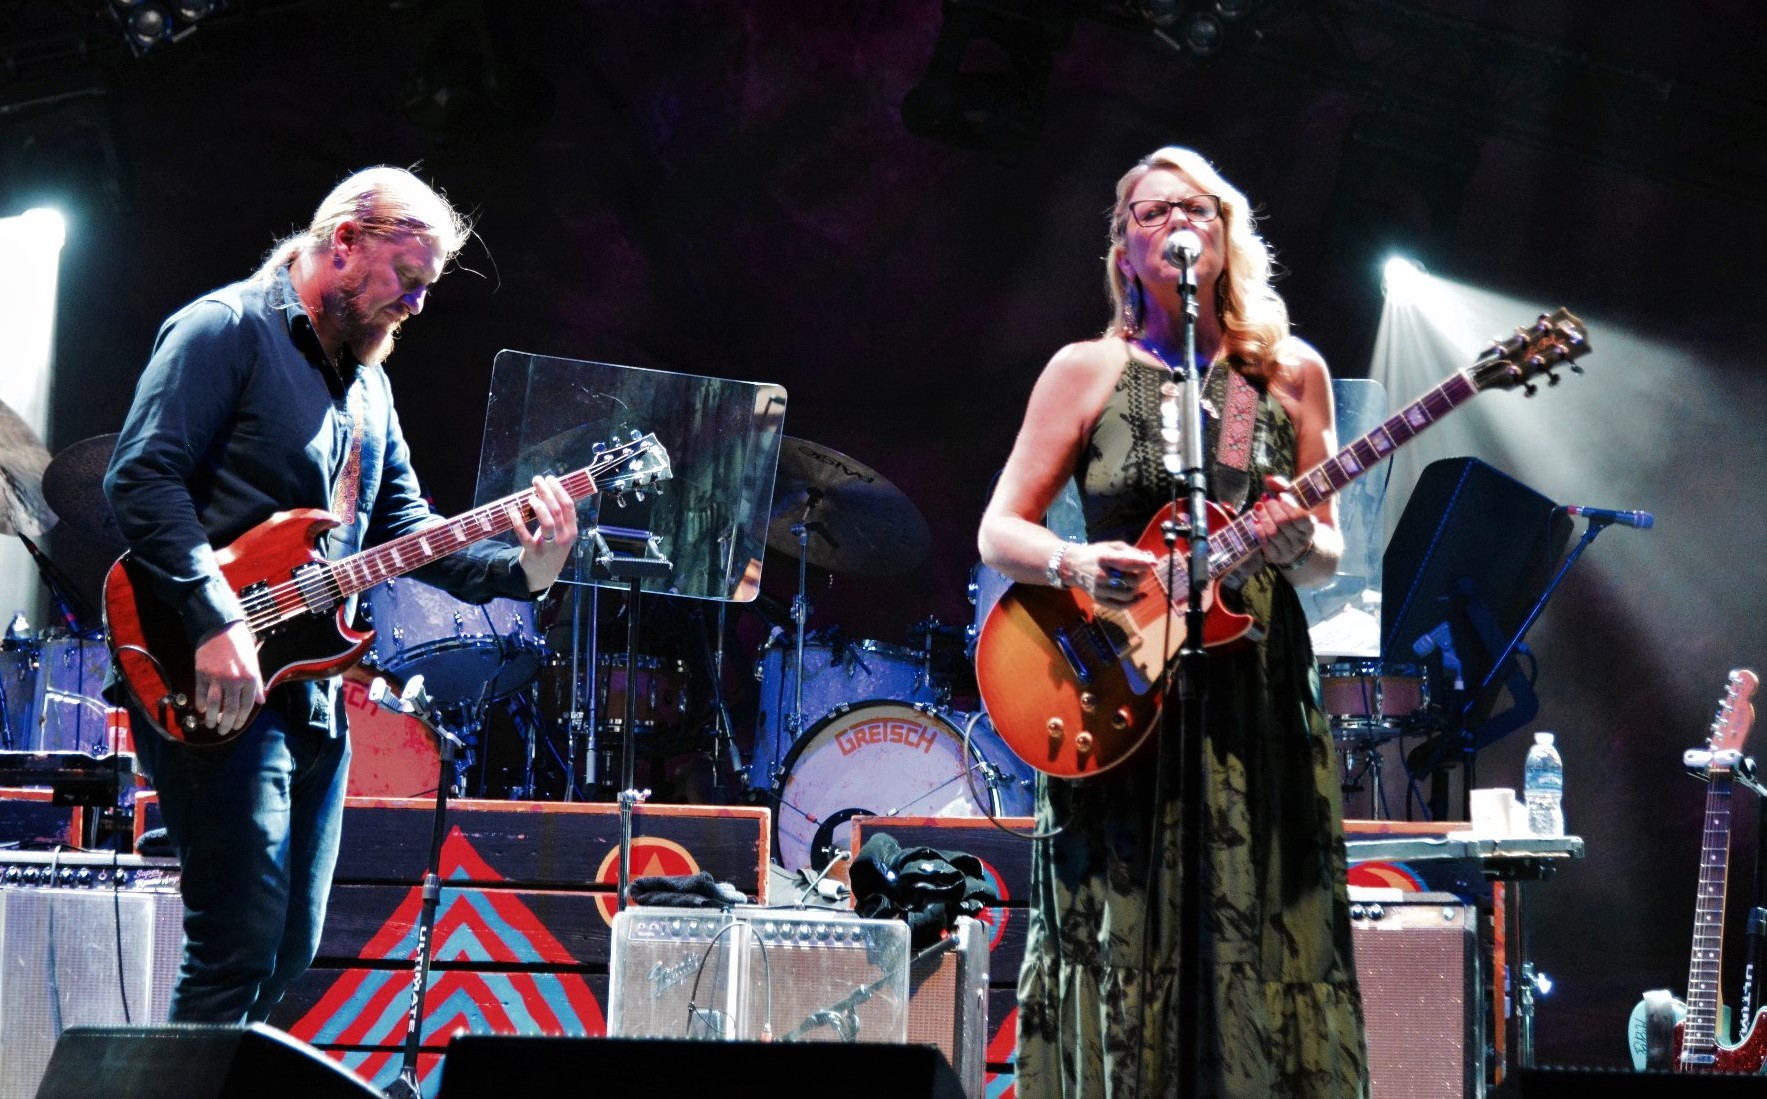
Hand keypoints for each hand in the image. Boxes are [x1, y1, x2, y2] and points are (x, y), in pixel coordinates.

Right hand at [193, 621, 265, 734]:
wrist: (220, 628)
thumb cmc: (241, 645)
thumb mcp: (254, 663)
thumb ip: (256, 683)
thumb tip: (261, 701)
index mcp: (249, 678)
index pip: (246, 706)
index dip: (241, 719)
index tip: (236, 726)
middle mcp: (234, 681)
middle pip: (230, 709)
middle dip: (226, 723)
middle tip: (223, 731)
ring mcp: (216, 678)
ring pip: (215, 705)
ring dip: (212, 718)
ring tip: (211, 725)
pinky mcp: (202, 674)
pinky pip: (201, 694)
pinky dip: (201, 704)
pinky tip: (202, 710)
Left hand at [512, 474, 578, 590]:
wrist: (543, 574)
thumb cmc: (552, 548)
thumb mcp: (561, 534)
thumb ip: (558, 516)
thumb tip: (546, 490)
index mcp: (571, 530)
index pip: (568, 506)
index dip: (559, 490)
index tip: (550, 478)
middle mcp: (562, 538)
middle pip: (556, 510)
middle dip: (546, 492)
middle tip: (537, 480)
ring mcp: (549, 546)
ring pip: (547, 522)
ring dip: (538, 506)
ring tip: (530, 497)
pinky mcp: (533, 553)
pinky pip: (525, 536)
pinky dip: (518, 522)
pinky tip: (513, 512)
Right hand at [1064, 541, 1156, 607]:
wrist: (1071, 566)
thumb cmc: (1094, 554)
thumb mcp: (1110, 546)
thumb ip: (1129, 551)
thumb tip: (1148, 558)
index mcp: (1103, 559)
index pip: (1126, 563)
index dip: (1142, 563)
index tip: (1153, 563)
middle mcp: (1101, 576)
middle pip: (1131, 581)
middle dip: (1142, 575)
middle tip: (1144, 570)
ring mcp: (1099, 590)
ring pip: (1128, 594)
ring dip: (1138, 587)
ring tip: (1136, 580)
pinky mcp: (1099, 600)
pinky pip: (1121, 606)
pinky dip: (1134, 602)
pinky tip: (1141, 596)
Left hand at [1227, 475, 1314, 585]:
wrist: (1302, 547)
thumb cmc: (1297, 518)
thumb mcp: (1297, 503)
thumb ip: (1284, 488)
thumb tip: (1268, 478)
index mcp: (1311, 528)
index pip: (1301, 518)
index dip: (1290, 506)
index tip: (1280, 496)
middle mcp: (1301, 541)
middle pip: (1284, 523)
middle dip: (1273, 508)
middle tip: (1265, 498)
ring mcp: (1289, 551)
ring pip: (1274, 533)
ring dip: (1263, 517)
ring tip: (1258, 505)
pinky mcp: (1276, 557)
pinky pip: (1265, 544)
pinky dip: (1258, 531)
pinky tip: (1254, 520)